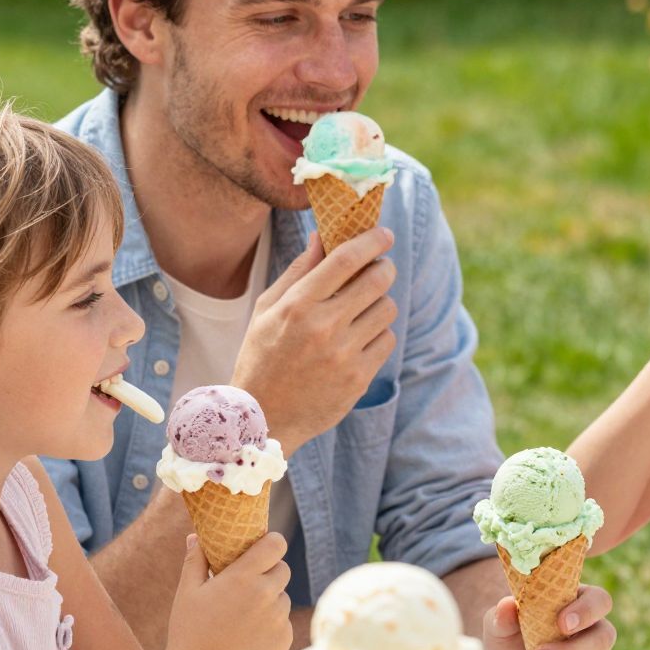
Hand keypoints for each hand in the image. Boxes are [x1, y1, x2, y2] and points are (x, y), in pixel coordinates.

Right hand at [163, 533, 292, 649]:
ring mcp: (278, 618)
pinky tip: (247, 636)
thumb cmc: (189, 632)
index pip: (276, 545)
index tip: (263, 546)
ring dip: (269, 600)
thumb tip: (196, 536)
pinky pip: (282, 622)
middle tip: (247, 584)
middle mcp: (266, 595)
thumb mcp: (187, 593)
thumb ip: (195, 561)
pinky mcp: (284, 639)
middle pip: (282, 569)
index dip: (271, 543)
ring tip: (241, 616)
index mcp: (243, 578)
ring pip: (282, 598)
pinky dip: (270, 624)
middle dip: (268, 572)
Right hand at [232, 228, 398, 450]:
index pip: (344, 260)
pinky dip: (378, 334)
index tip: (383, 233)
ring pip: (387, 309)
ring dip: (380, 303)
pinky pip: (387, 340)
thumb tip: (322, 236)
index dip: (370, 241)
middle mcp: (322, 327)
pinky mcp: (359, 377)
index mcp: (296, 305)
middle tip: (380, 268)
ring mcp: (344, 353)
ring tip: (362, 310)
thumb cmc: (262, 356)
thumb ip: (298, 272)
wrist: (265, 416)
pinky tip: (359, 339)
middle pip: (377, 280)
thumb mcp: (267, 309)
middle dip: (383, 268)